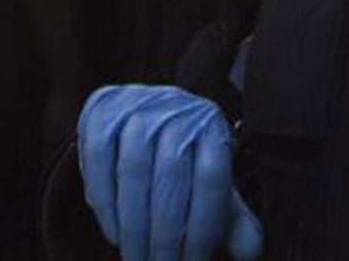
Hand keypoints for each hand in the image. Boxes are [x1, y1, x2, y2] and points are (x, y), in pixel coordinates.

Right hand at [77, 84, 262, 260]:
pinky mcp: (101, 108)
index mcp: (211, 125)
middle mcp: (176, 106)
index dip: (201, 227)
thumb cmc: (184, 162)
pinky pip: (99, 159)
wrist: (148, 115)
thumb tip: (248, 251)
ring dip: (132, 224)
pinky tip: (114, 233)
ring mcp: (136, 103)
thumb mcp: (211, 185)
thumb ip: (233, 219)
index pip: (210, 179)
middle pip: (171, 175)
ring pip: (133, 168)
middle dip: (163, 234)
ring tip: (136, 259)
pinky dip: (105, 202)